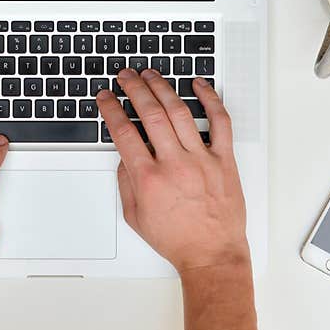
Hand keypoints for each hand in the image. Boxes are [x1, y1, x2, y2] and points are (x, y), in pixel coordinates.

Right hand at [96, 70, 249, 275]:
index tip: (106, 98)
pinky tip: (199, 85)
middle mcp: (174, 165)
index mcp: (149, 179)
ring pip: (179, 112)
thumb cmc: (176, 239)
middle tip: (125, 76)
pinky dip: (210, 99)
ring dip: (162, 88)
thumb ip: (126, 182)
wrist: (211, 254)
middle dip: (133, 89)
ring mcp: (201, 159)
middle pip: (150, 114)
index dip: (111, 109)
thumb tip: (125, 156)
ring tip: (151, 75)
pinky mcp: (224, 159)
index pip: (124, 132)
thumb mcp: (135, 216)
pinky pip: (220, 122)